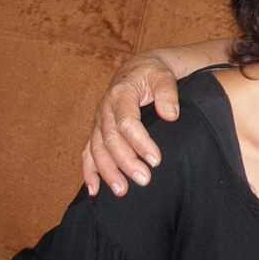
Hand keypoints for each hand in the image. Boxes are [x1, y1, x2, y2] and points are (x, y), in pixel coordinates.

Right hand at [82, 51, 179, 196]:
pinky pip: (88, 152)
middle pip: (111, 140)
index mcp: (121, 94)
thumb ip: (168, 93)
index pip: (127, 122)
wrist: (137, 68)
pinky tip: (93, 190)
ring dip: (108, 172)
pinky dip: (89, 171)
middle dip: (126, 162)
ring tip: (122, 191)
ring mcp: (98, 121)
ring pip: (97, 149)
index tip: (156, 160)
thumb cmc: (153, 73)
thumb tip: (171, 115)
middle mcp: (105, 109)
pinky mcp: (97, 130)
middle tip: (144, 180)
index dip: (140, 142)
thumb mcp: (164, 76)